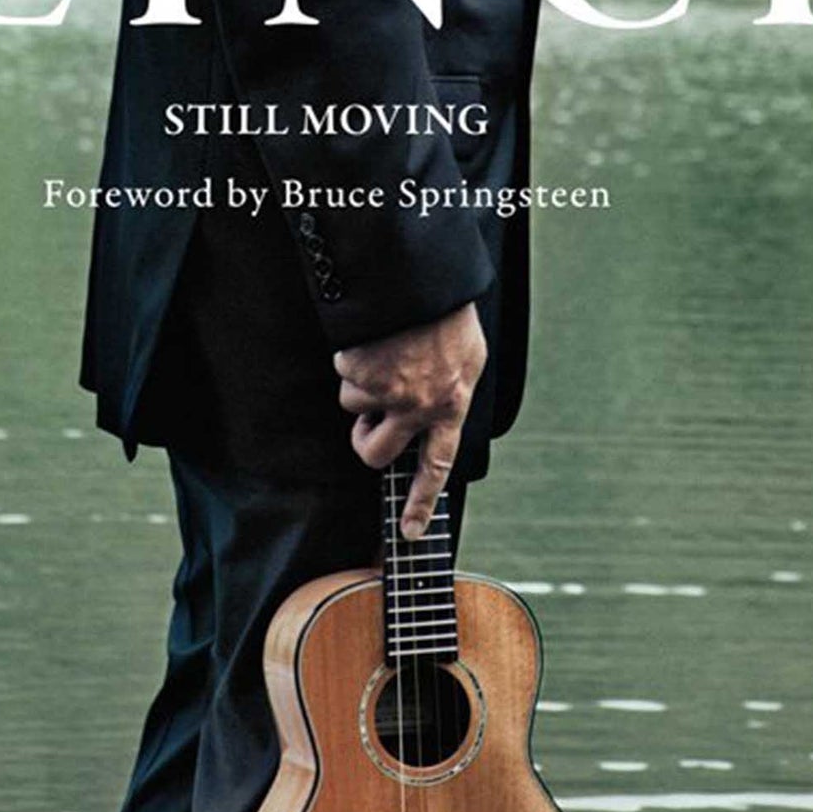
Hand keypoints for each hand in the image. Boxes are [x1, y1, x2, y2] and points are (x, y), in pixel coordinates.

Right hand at [333, 301, 486, 537]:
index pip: (436, 467)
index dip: (420, 503)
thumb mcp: (468, 358)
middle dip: (365, 441)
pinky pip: (344, 372)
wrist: (422, 279)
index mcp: (450, 406)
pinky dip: (352, 355)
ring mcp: (385, 390)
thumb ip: (452, 392)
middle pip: (374, 453)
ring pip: (352, 405)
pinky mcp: (359, 370)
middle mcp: (417, 406)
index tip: (409, 532)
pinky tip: (374, 336)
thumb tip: (437, 415)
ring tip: (385, 350)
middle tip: (369, 420)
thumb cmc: (446, 314)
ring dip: (361, 382)